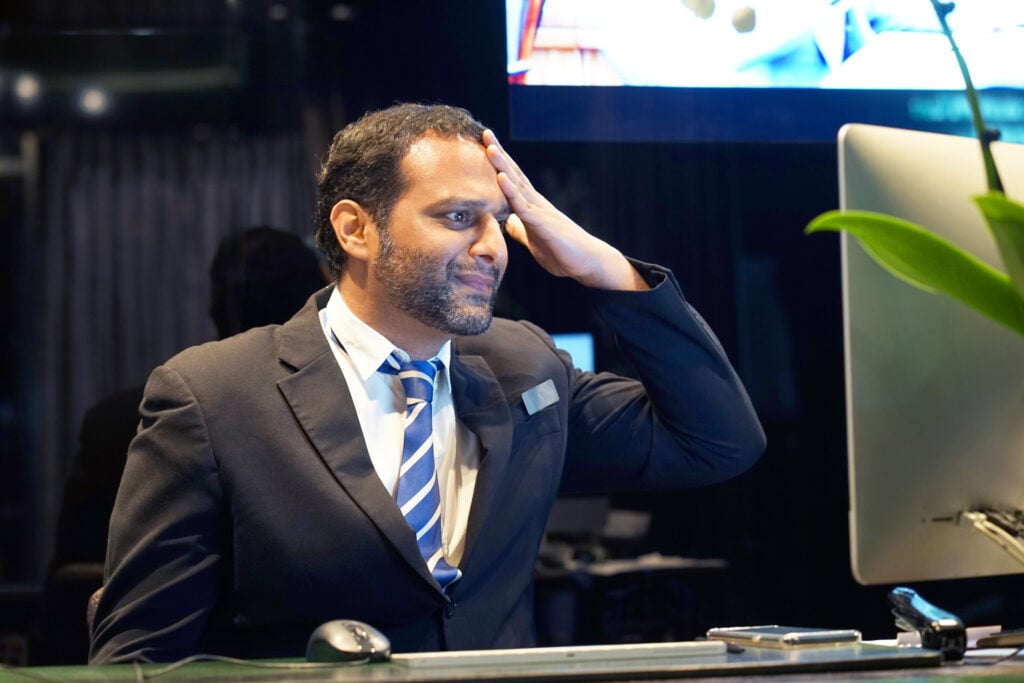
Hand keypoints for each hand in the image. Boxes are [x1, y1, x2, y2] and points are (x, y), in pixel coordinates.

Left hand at [483, 130, 648, 290]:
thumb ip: (520, 229)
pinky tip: (501, 178)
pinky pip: (523, 206)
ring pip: (517, 185)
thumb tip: (507, 221)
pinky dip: (511, 191)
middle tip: (486, 134)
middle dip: (499, 156)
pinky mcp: (543, 224)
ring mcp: (541, 212)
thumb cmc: (563, 253)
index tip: (486, 146)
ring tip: (490, 148)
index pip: (513, 181)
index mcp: (533, 207)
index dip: (499, 164)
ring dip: (503, 166)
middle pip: (514, 175)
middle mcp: (537, 204)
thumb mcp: (534, 240)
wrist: (588, 263)